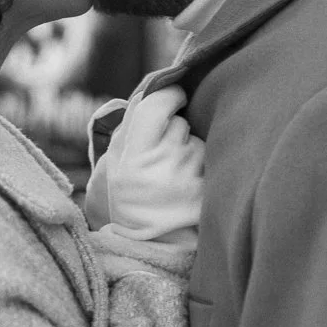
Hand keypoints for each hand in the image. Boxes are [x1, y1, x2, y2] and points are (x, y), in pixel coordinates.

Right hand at [90, 84, 203, 242]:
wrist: (150, 243)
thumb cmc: (130, 195)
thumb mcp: (115, 161)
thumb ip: (130, 122)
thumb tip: (155, 83)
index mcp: (133, 156)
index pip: (156, 105)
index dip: (169, 95)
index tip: (176, 96)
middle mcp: (163, 164)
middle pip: (179, 124)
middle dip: (175, 131)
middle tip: (163, 157)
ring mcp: (189, 177)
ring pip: (197, 142)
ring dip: (190, 151)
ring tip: (174, 177)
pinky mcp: (208, 189)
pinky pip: (211, 161)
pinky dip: (203, 168)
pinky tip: (189, 187)